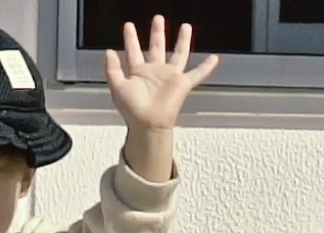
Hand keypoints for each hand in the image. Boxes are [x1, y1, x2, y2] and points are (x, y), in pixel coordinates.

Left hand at [106, 17, 218, 131]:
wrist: (148, 123)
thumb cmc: (132, 110)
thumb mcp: (116, 87)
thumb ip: (112, 68)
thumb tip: (109, 51)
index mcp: (138, 72)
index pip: (134, 50)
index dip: (131, 38)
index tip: (128, 26)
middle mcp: (155, 72)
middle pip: (157, 46)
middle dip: (157, 32)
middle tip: (158, 18)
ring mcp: (170, 77)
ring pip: (178, 54)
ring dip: (182, 40)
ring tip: (185, 26)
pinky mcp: (182, 84)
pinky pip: (197, 73)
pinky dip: (206, 67)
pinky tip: (214, 58)